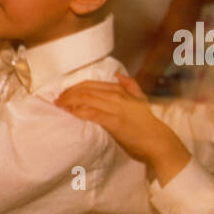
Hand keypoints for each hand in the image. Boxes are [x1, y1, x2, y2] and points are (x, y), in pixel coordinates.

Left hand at [55, 74, 190, 183]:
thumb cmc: (146, 123)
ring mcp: (115, 108)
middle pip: (85, 90)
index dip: (74, 88)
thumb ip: (131, 85)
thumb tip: (118, 74)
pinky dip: (77, 111)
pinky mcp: (113, 121)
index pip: (91, 84)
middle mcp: (117, 96)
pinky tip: (69, 113)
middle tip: (57, 101)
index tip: (63, 94)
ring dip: (69, 102)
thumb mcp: (141, 99)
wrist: (156, 140)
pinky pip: (90, 113)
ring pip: (85, 99)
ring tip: (59, 106)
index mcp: (121, 90)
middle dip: (67, 94)